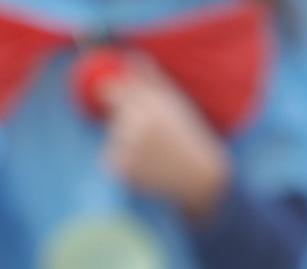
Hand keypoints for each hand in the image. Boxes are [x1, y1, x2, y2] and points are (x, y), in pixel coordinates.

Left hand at [99, 60, 231, 223]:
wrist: (197, 176)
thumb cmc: (188, 135)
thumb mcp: (174, 102)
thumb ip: (150, 79)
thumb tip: (130, 55)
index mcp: (149, 105)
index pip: (112, 90)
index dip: (109, 92)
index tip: (110, 95)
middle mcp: (135, 125)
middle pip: (115, 117)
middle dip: (127, 123)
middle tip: (155, 137)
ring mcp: (126, 148)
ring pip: (113, 139)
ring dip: (127, 145)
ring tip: (154, 154)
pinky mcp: (120, 169)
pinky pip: (111, 161)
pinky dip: (124, 164)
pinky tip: (146, 168)